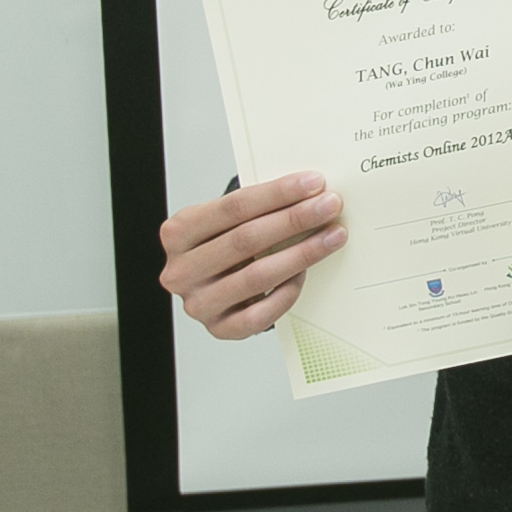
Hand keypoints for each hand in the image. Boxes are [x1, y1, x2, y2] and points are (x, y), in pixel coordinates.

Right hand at [158, 172, 345, 338]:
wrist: (211, 285)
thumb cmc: (224, 245)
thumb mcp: (227, 221)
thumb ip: (258, 206)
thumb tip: (311, 191)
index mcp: (178, 232)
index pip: (233, 207)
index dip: (277, 193)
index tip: (313, 183)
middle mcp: (182, 270)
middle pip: (246, 240)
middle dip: (295, 219)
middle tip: (330, 206)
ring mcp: (198, 303)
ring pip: (257, 276)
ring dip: (302, 253)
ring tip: (333, 236)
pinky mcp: (219, 328)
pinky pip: (261, 314)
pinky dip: (287, 291)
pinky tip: (306, 273)